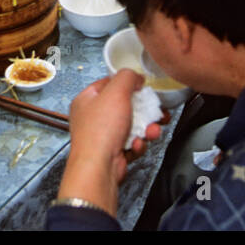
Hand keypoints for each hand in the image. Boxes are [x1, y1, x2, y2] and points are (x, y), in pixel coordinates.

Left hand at [57, 70, 162, 215]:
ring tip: (152, 131)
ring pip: (131, 127)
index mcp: (87, 100)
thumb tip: (136, 77)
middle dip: (145, 111)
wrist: (99, 167)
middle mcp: (92, 118)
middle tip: (158, 112)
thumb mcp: (116, 92)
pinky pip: (131, 144)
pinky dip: (137, 144)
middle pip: (125, 107)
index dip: (128, 84)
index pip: (109, 84)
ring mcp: (102, 136)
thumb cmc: (101, 131)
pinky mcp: (112, 153)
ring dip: (146, 129)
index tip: (143, 86)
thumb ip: (128, 77)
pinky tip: (137, 145)